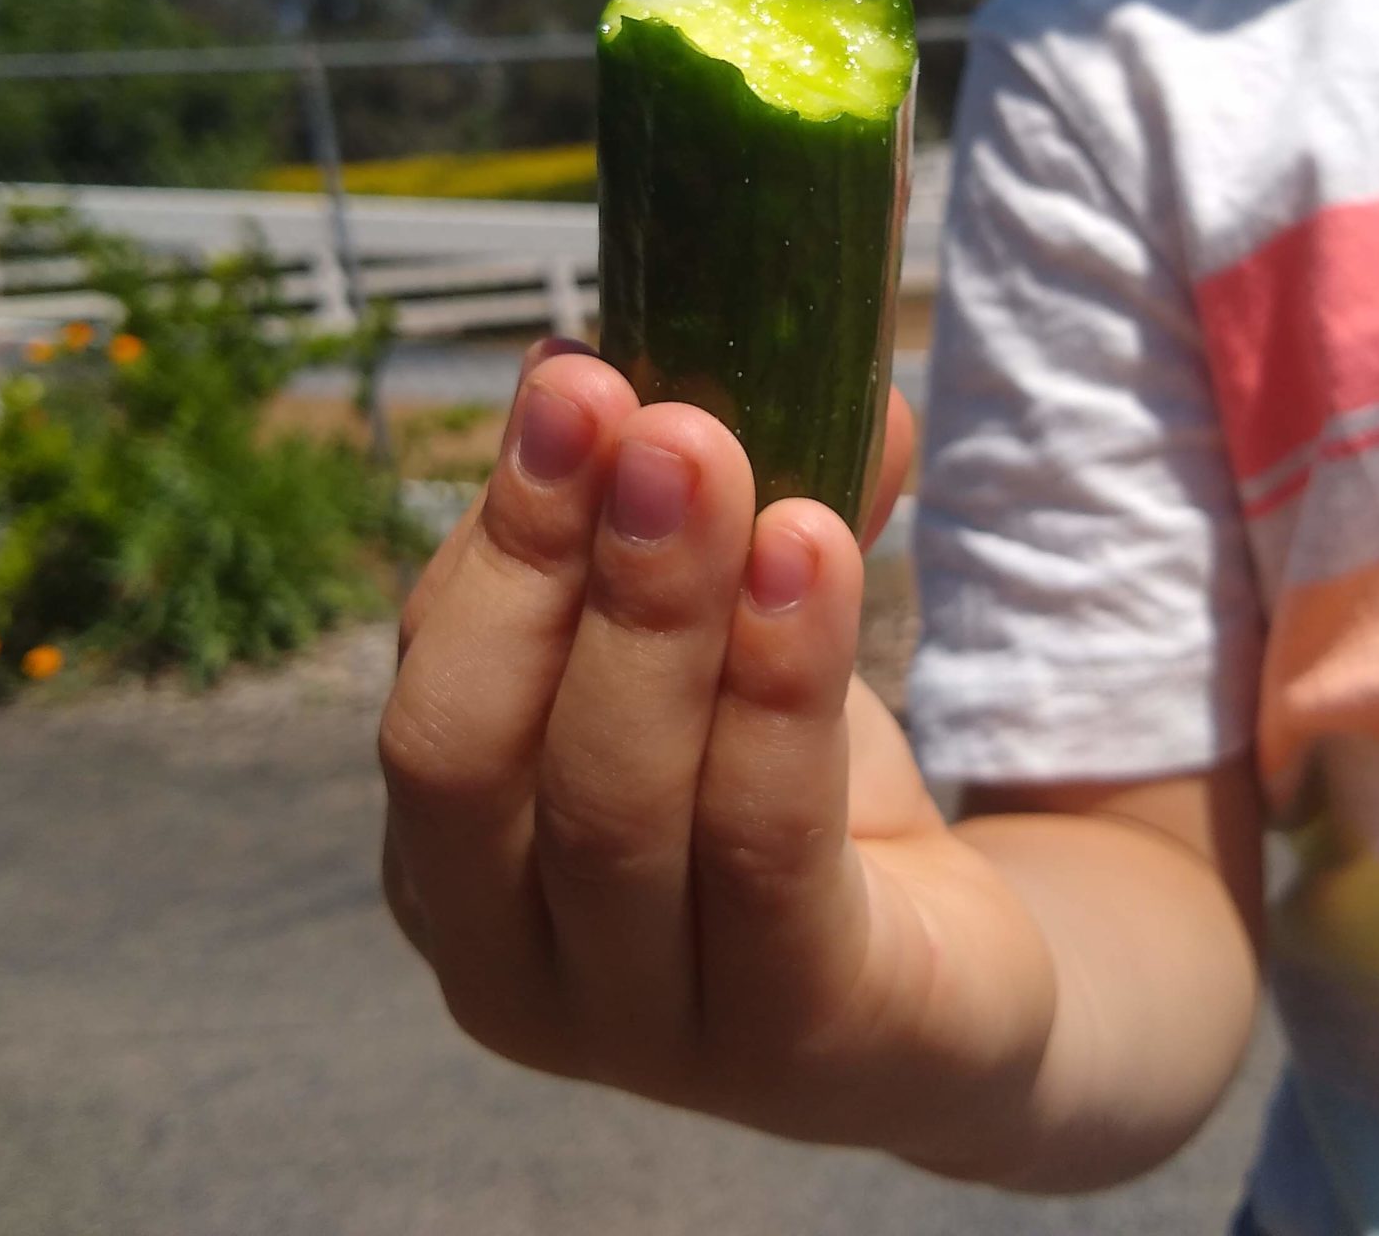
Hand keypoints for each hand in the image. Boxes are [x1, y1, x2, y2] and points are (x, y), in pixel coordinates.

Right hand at [378, 340, 1056, 1156]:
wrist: (948, 988)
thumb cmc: (789, 800)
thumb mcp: (731, 648)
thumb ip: (736, 509)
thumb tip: (768, 331)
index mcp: (452, 866)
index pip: (430, 692)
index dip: (496, 534)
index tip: (570, 380)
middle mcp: (508, 971)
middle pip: (484, 757)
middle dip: (559, 565)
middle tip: (646, 417)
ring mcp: (641, 1036)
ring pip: (618, 804)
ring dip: (669, 612)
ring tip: (727, 462)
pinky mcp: (795, 1045)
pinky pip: (766, 851)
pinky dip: (779, 690)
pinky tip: (813, 559)